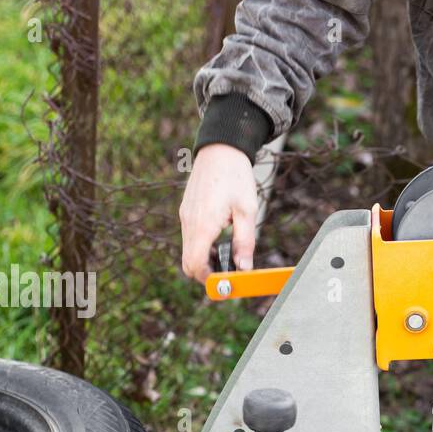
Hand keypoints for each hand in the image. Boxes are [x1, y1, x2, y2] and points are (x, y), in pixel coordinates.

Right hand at [179, 143, 259, 280]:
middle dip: (206, 273)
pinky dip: (202, 246)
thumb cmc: (235, 176)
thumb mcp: (247, 211)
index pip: (194, 265)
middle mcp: (188, 223)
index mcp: (202, 224)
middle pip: (188, 263)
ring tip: (228, 253)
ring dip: (206, 259)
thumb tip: (244, 269)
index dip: (208, 280)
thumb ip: (245, 242)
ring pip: (189, 251)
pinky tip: (220, 238)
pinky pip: (190, 237)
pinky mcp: (186, 211)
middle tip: (228, 274)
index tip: (226, 284)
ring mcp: (185, 217)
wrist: (220, 147)